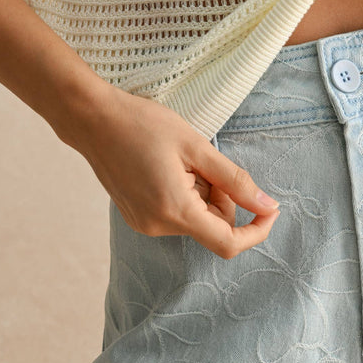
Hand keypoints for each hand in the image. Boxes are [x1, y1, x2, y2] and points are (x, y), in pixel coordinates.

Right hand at [71, 86, 280, 258]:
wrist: (92, 119)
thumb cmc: (142, 124)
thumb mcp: (196, 146)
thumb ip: (235, 180)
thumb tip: (267, 205)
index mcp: (175, 211)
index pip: (228, 243)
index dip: (256, 229)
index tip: (269, 208)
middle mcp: (158, 227)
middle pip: (212, 227)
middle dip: (222, 197)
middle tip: (207, 161)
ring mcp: (144, 224)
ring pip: (195, 219)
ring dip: (202, 194)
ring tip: (182, 160)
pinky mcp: (137, 216)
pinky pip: (176, 214)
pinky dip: (184, 195)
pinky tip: (168, 167)